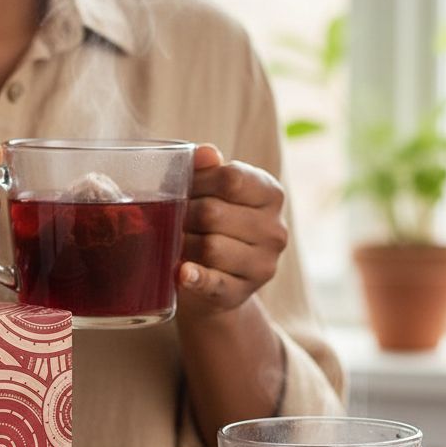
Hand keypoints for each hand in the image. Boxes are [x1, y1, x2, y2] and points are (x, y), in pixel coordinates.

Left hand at [177, 144, 287, 317]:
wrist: (216, 282)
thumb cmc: (212, 225)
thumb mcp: (212, 192)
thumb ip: (208, 170)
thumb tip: (206, 153)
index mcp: (271, 194)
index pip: (231, 178)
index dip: (198, 182)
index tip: (183, 189)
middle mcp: (275, 230)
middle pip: (214, 213)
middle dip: (183, 215)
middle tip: (170, 220)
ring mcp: (263, 265)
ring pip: (210, 247)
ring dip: (182, 243)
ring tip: (173, 243)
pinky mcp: (242, 293)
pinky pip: (214, 282)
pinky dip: (195, 277)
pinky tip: (183, 273)